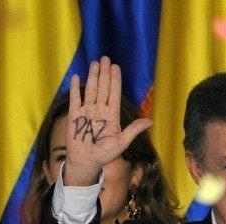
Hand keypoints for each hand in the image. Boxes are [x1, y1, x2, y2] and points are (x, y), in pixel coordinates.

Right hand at [64, 56, 152, 185]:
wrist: (86, 163)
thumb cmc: (105, 155)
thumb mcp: (122, 142)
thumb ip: (134, 130)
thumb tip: (151, 122)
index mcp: (112, 116)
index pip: (115, 93)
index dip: (115, 80)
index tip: (116, 66)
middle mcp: (100, 111)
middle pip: (103, 88)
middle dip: (105, 73)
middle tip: (106, 58)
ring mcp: (87, 112)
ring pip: (91, 90)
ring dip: (93, 76)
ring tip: (95, 63)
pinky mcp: (75, 116)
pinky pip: (75, 99)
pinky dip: (76, 88)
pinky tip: (78, 77)